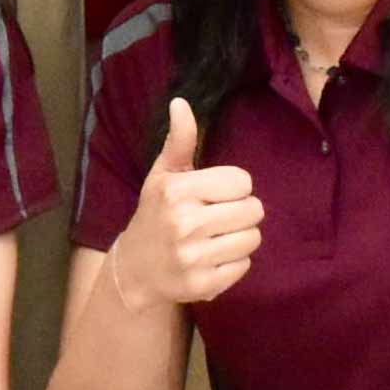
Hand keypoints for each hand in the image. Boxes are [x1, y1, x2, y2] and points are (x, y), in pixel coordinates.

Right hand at [107, 100, 261, 310]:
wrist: (136, 270)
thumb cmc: (155, 214)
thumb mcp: (163, 175)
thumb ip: (180, 141)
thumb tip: (181, 102)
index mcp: (177, 192)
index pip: (242, 182)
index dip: (232, 187)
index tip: (212, 195)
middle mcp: (184, 224)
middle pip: (253, 210)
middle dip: (240, 212)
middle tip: (217, 217)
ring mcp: (194, 258)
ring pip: (253, 239)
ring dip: (239, 237)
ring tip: (215, 237)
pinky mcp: (205, 286)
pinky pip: (245, 265)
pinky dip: (233, 262)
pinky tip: (211, 258)